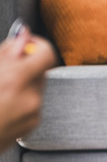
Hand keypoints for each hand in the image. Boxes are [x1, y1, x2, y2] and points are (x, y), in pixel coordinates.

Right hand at [0, 27, 56, 151]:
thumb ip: (7, 53)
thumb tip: (23, 36)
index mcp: (16, 81)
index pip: (47, 54)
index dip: (37, 45)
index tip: (26, 44)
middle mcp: (30, 98)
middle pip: (41, 70)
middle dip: (25, 65)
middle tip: (4, 68)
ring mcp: (34, 113)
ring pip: (36, 87)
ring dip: (22, 83)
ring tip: (1, 90)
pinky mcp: (33, 124)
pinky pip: (33, 103)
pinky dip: (21, 98)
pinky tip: (4, 104)